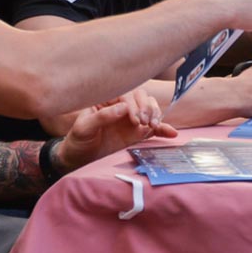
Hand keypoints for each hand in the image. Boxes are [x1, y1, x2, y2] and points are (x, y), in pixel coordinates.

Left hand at [57, 89, 176, 171]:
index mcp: (108, 99)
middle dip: (147, 107)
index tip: (135, 120)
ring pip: (150, 108)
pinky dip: (163, 129)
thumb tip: (123, 108)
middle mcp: (123, 105)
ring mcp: (132, 118)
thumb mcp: (84, 127)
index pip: (126, 95)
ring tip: (154, 126)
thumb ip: (102, 116)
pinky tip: (172, 132)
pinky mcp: (138, 132)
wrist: (79, 157)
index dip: (133, 105)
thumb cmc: (79, 139)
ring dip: (156, 114)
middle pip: (141, 97)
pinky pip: (153, 127)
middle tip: (146, 122)